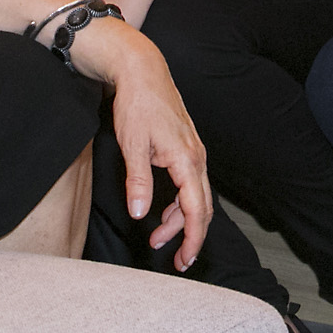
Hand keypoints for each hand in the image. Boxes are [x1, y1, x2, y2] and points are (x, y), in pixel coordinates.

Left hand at [72, 21, 210, 269]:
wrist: (142, 72)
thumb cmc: (137, 104)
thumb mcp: (132, 145)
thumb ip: (138, 182)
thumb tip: (140, 214)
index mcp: (186, 159)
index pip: (196, 209)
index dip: (192, 238)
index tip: (185, 260)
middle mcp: (196, 157)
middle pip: (201, 207)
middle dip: (190, 236)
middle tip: (176, 261)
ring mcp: (193, 152)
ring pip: (195, 196)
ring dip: (180, 220)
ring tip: (158, 238)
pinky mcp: (186, 149)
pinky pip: (190, 184)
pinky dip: (179, 203)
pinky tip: (163, 211)